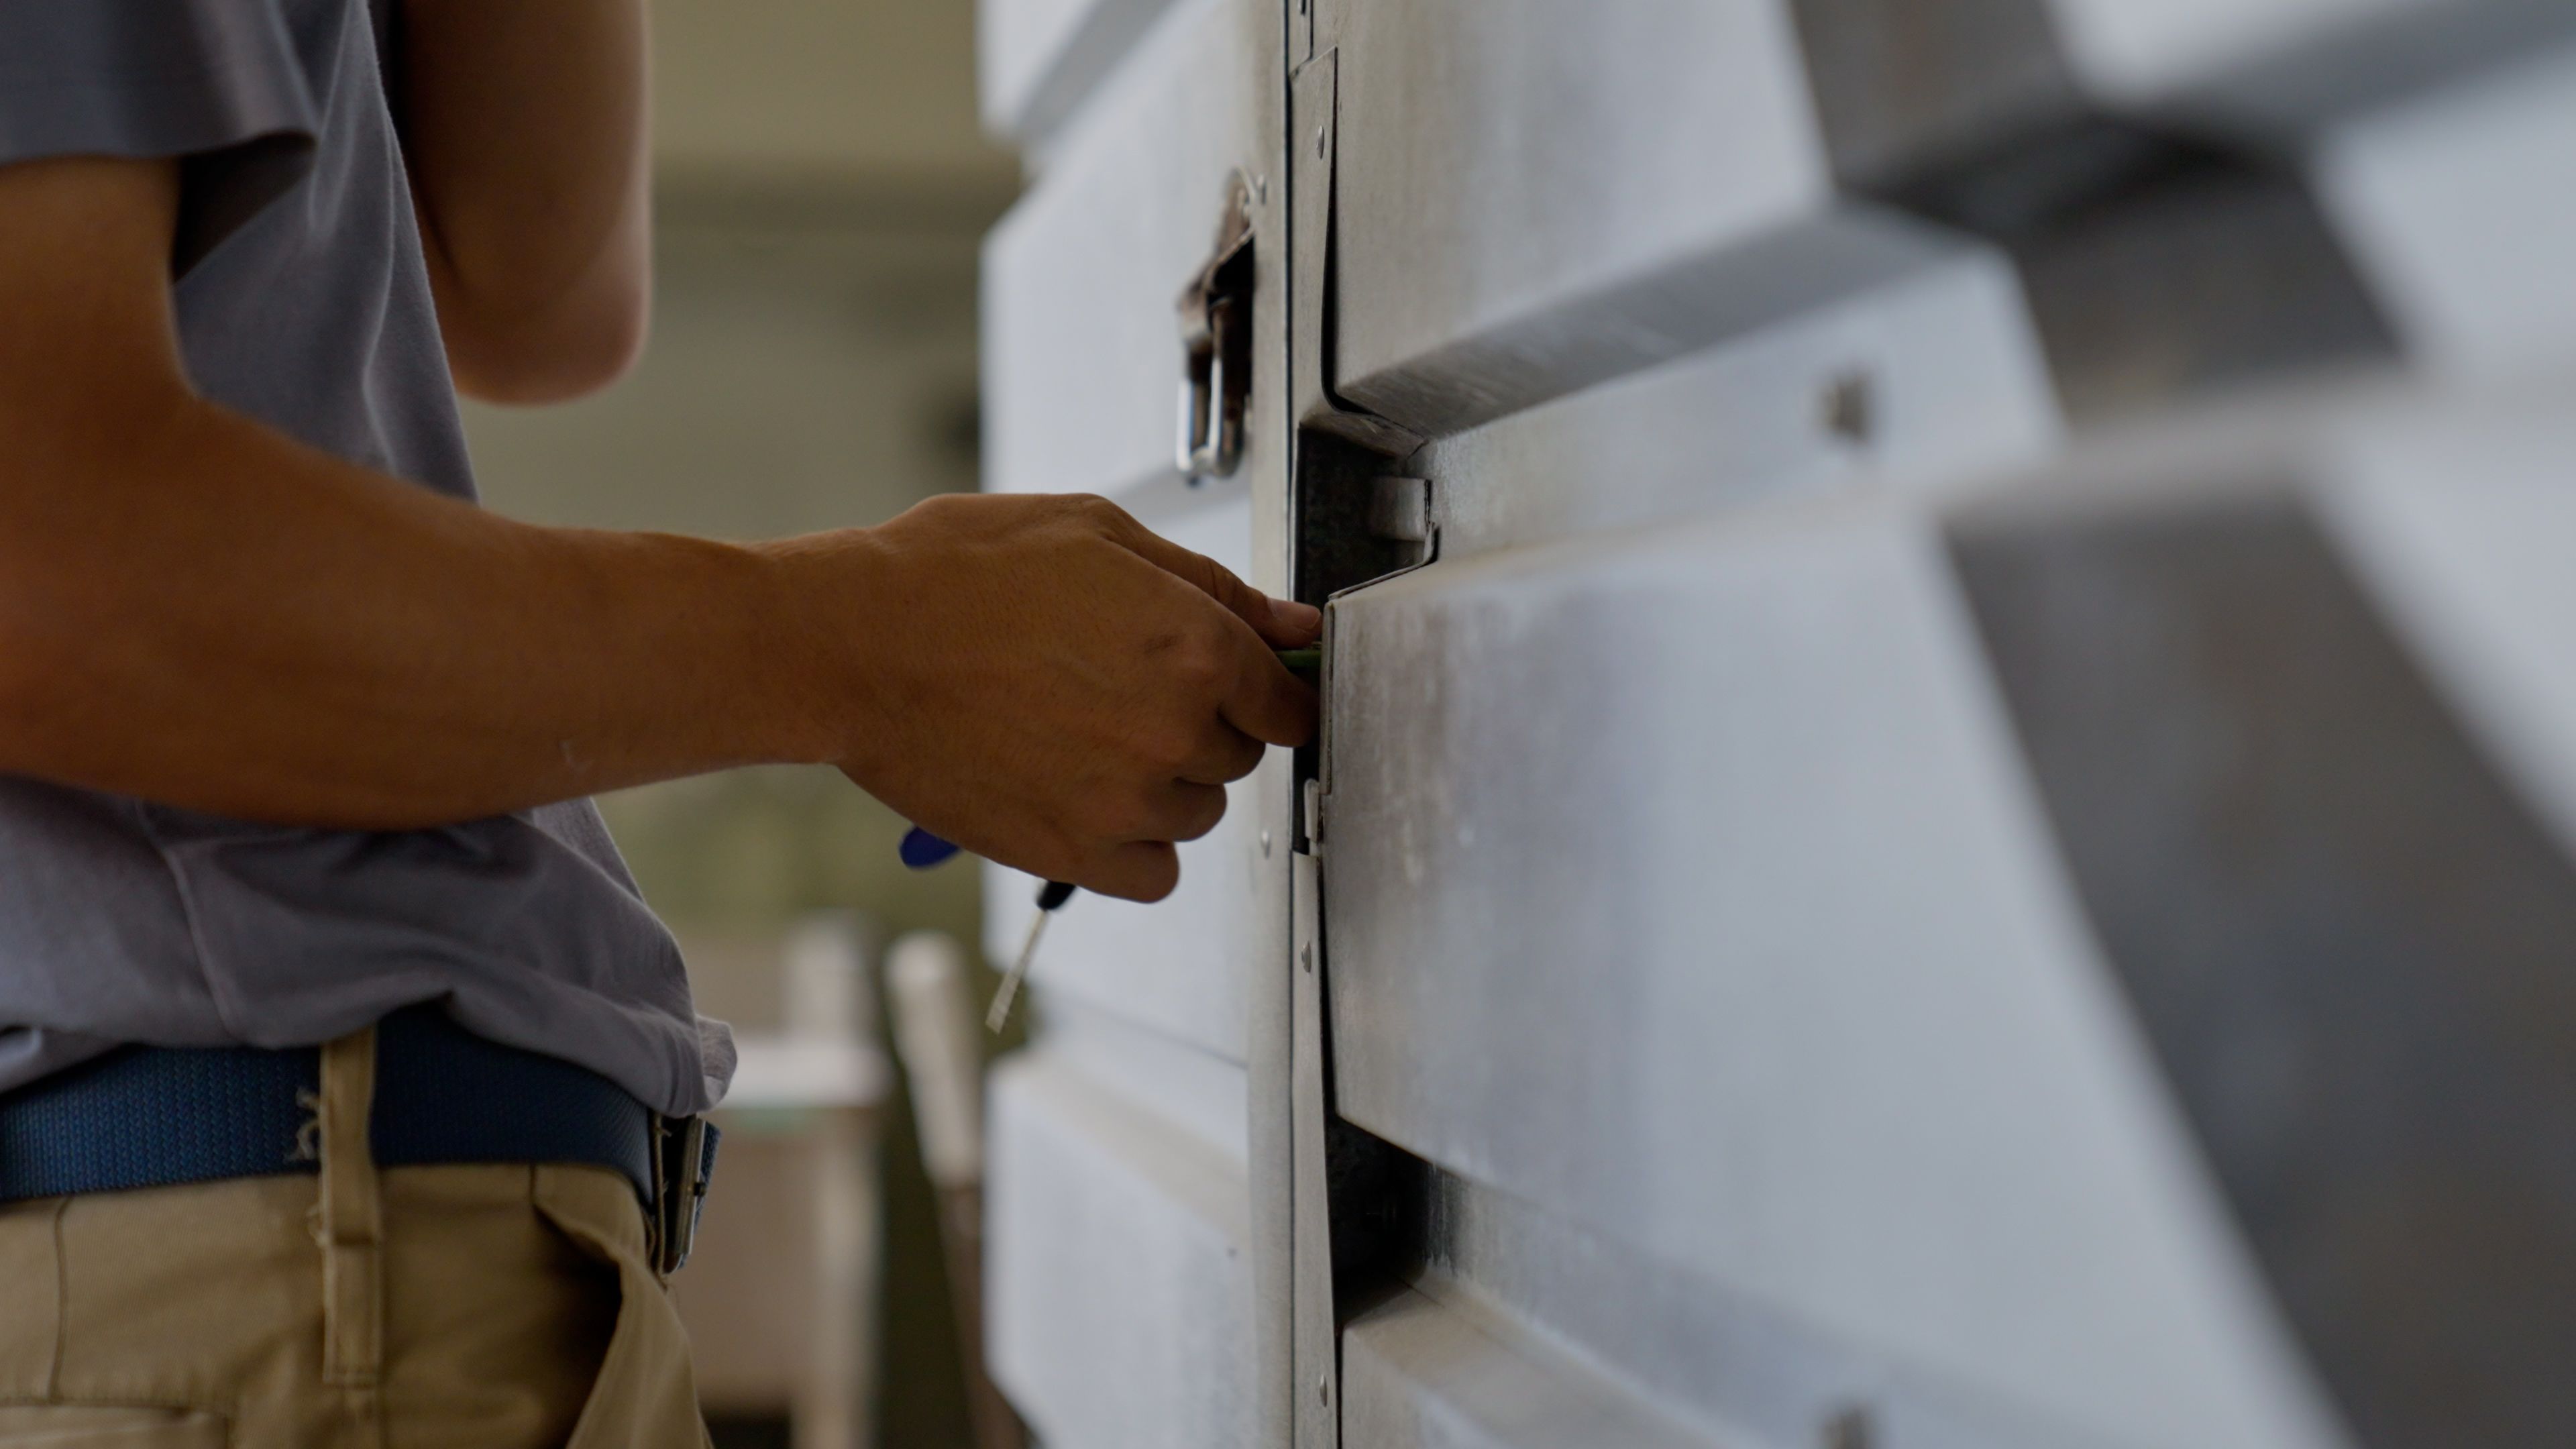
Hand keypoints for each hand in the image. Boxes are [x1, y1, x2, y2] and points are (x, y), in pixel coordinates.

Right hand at [771, 493, 1320, 901]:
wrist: (852, 645)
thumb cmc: (955, 576)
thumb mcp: (1097, 534)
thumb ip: (1212, 586)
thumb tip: (1292, 625)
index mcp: (1195, 645)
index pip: (1289, 701)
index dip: (1269, 689)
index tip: (1249, 689)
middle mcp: (1174, 729)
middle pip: (1238, 753)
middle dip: (1199, 722)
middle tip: (1120, 686)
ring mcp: (1126, 801)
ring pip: (1196, 813)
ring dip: (1162, 783)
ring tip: (1083, 731)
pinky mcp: (1074, 855)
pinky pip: (1154, 875)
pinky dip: (1132, 845)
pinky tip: (1086, 795)